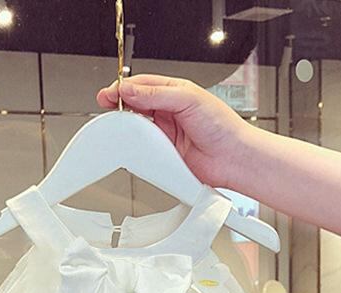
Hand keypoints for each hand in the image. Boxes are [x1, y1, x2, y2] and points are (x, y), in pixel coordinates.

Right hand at [96, 74, 251, 188]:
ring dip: (127, 125)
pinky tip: (132, 143)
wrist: (233, 158)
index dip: (124, 87)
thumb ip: (158, 94)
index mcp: (175, 92)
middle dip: (120, 104)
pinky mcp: (164, 153)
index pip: (143, 85)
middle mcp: (169, 111)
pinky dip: (136, 146)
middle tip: (107, 106)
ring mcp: (165, 133)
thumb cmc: (222, 126)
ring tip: (118, 124)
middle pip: (135, 104)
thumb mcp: (189, 98)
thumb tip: (131, 90)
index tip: (111, 92)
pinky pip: (144, 148)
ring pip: (137, 126)